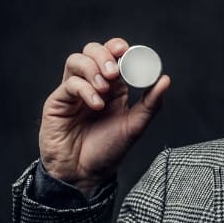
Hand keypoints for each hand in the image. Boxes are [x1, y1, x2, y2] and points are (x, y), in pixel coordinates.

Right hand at [38, 37, 170, 196]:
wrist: (84, 174)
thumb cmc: (108, 151)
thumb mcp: (135, 126)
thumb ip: (151, 104)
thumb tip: (165, 79)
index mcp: (114, 87)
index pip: (114, 55)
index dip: (119, 48)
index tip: (128, 52)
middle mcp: (93, 84)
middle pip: (92, 50)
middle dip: (104, 54)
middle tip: (115, 71)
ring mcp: (73, 91)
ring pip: (76, 60)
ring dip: (93, 68)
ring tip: (104, 88)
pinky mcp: (58, 101)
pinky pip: (69, 83)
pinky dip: (84, 89)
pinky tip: (96, 104)